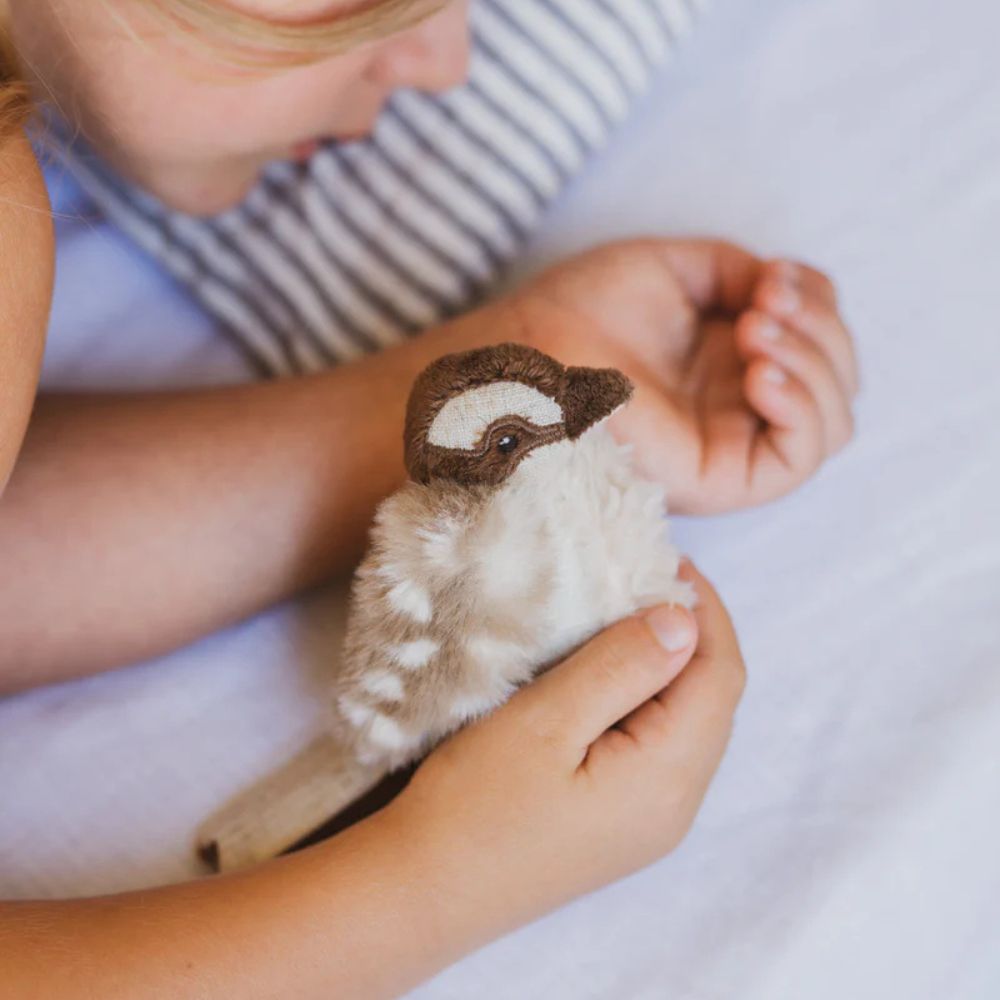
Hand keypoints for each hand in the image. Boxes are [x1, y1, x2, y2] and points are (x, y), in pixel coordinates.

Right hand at [391, 562, 744, 945]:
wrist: (425, 892)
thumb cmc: (476, 805)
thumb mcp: (547, 720)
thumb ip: (621, 667)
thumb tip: (683, 620)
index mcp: (668, 779)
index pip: (719, 676)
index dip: (704, 611)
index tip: (666, 560)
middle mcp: (676, 807)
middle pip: (712, 701)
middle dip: (690, 633)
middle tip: (644, 580)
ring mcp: (650, 822)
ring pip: (687, 724)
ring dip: (668, 666)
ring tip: (623, 618)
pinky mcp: (622, 825)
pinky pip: (659, 748)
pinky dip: (647, 701)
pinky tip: (607, 678)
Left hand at [510, 239, 858, 513]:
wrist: (527, 356)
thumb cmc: (579, 313)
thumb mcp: (671, 269)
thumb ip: (737, 271)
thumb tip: (782, 288)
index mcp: (728, 360)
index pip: (818, 340)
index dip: (817, 302)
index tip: (773, 277)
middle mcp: (737, 405)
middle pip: (836, 380)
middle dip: (819, 329)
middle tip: (764, 303)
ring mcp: (732, 443)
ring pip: (831, 421)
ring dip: (813, 363)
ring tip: (755, 332)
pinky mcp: (721, 479)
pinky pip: (798, 458)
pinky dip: (802, 409)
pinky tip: (762, 373)